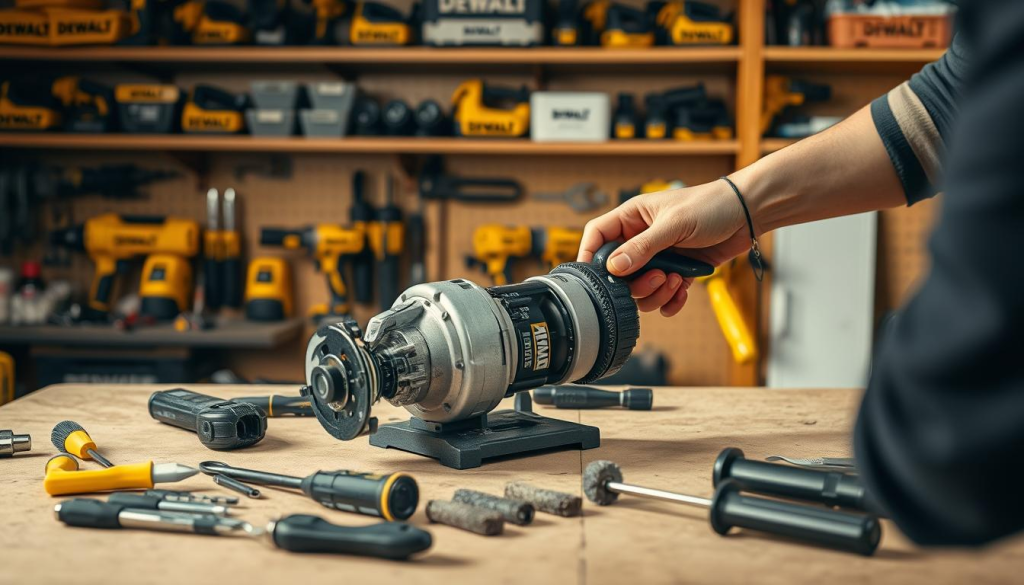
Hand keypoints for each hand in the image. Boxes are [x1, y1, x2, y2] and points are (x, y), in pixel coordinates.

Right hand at [577, 179, 750, 315]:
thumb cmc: (711, 206)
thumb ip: (643, 247)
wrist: (747, 214)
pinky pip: (662, 297)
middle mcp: (641, 239)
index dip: (589, 255)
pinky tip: (682, 292)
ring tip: (676, 280)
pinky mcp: (677, 273)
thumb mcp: (674, 224)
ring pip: (640, 289)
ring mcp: (659, 258)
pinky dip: (670, 301)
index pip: (597, 236)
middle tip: (657, 278)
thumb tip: (614, 267)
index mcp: (632, 218)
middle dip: (635, 283)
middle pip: (618, 272)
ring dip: (656, 293)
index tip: (593, 276)